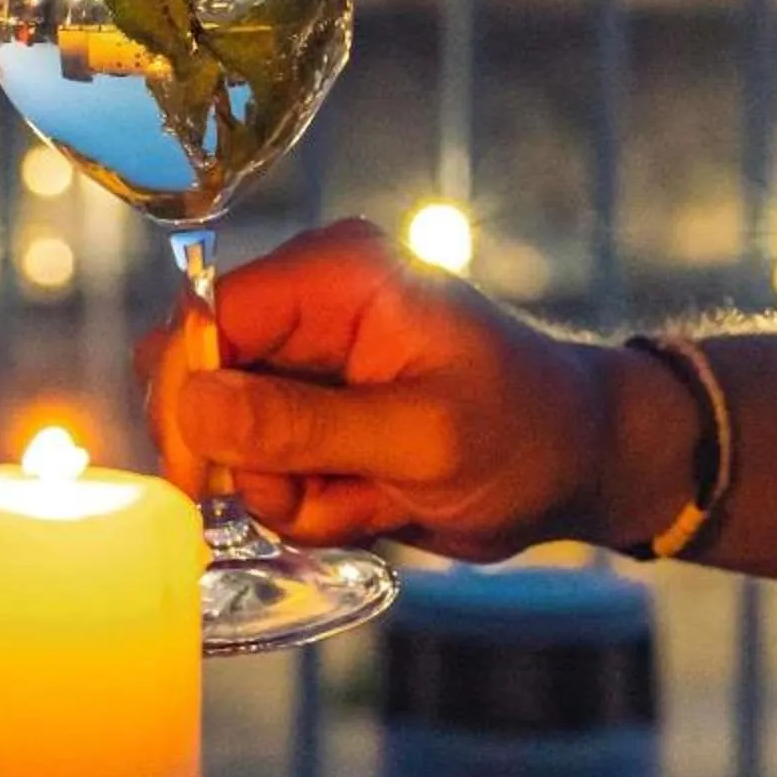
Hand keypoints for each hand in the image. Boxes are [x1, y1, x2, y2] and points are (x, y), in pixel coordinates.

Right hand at [139, 218, 666, 560]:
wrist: (584, 465)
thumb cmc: (528, 434)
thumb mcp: (420, 437)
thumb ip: (302, 424)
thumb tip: (193, 405)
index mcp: (334, 274)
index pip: (206, 319)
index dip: (191, 398)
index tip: (211, 479)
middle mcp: (308, 305)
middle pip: (201, 380)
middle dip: (249, 458)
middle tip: (316, 496)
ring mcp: (307, 362)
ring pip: (228, 439)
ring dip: (286, 490)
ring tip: (369, 494)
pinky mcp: (313, 412)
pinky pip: (264, 468)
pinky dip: (306, 503)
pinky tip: (371, 499)